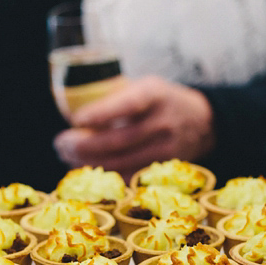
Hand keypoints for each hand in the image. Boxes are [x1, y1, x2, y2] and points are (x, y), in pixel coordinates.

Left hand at [53, 76, 215, 179]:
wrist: (204, 122)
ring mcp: (165, 149)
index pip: (128, 104)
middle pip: (119, 140)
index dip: (101, 113)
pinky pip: (128, 177)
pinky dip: (103, 176)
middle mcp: (163, 122)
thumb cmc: (161, 101)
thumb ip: (116, 96)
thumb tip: (70, 110)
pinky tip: (86, 169)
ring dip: (88, 163)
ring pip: (121, 163)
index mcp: (155, 95)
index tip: (76, 119)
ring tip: (67, 155)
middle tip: (61, 143)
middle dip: (84, 145)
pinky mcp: (163, 170)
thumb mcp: (145, 87)